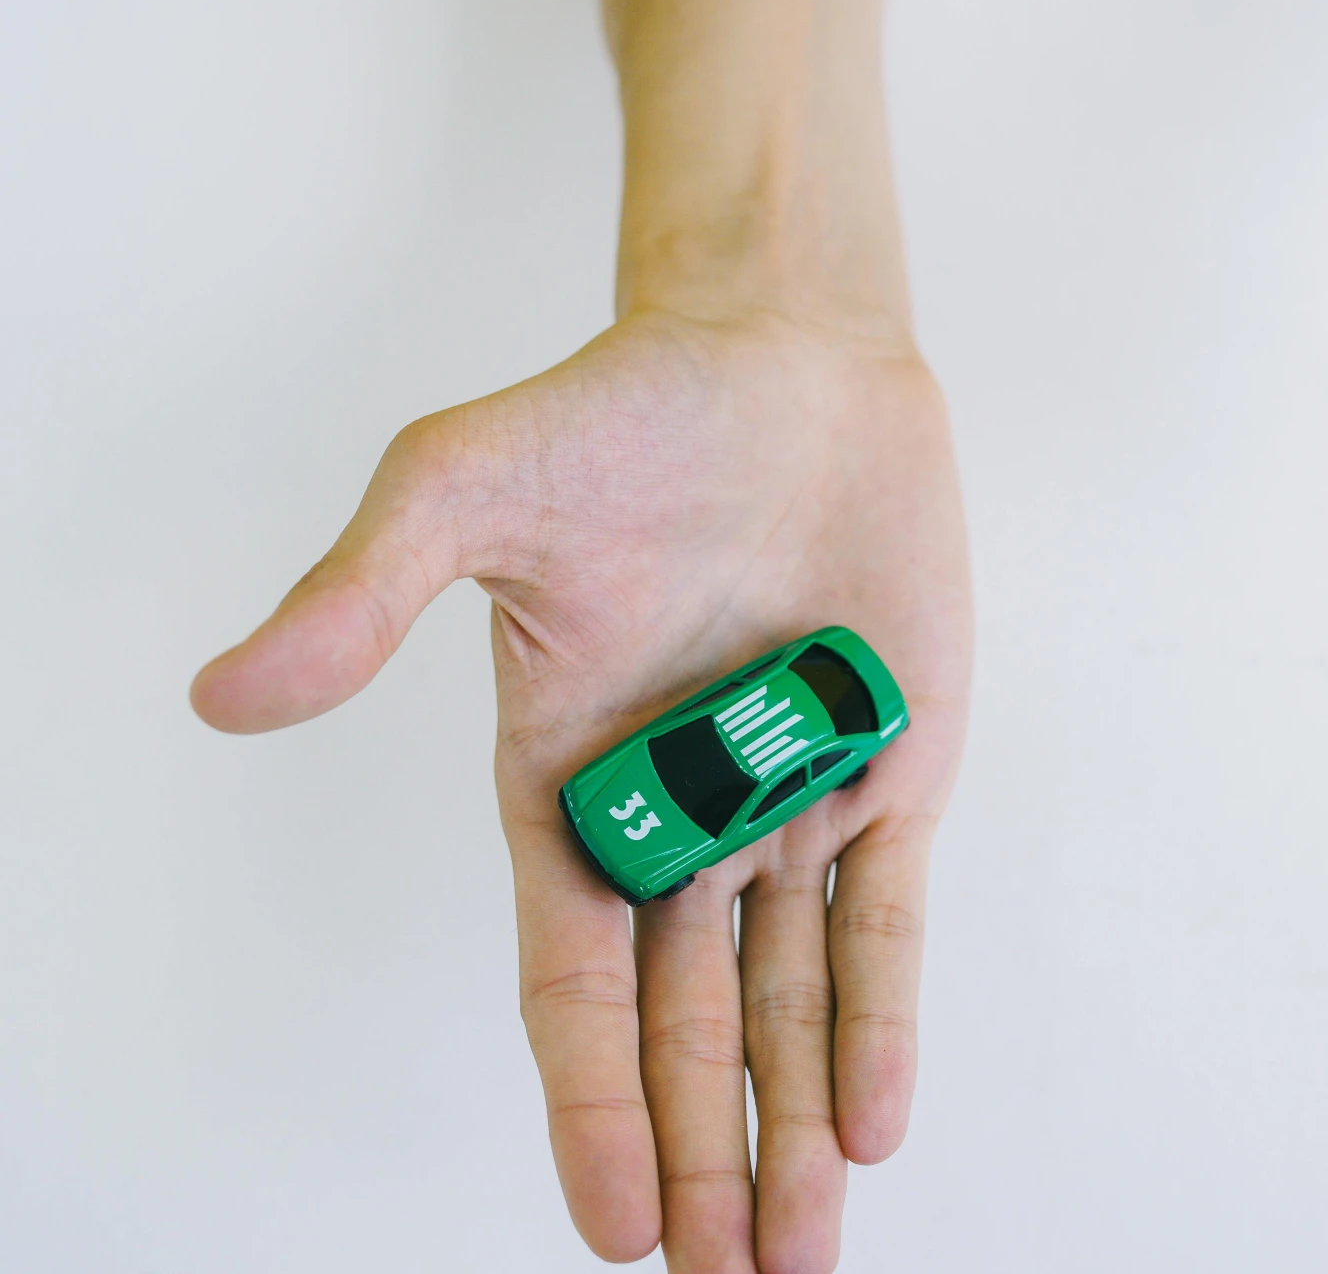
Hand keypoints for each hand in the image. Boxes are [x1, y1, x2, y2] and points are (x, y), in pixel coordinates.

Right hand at [191, 307, 971, 1270]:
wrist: (782, 355)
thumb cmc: (618, 414)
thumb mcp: (464, 490)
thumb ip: (362, 595)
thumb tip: (225, 695)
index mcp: (562, 790)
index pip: (573, 988)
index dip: (592, 1107)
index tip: (616, 1227)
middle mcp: (676, 819)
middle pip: (685, 1031)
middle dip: (702, 1160)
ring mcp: (791, 801)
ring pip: (787, 1002)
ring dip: (793, 1130)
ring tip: (795, 1259)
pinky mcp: (891, 767)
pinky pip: (885, 921)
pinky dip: (879, 1020)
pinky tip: (875, 1125)